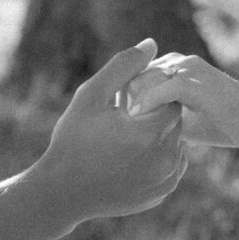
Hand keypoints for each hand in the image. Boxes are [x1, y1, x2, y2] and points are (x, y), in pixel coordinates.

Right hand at [38, 39, 186, 221]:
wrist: (62, 192)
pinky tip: (131, 157)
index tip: (128, 103)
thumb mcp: (91, 97)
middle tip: (127, 120)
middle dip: (155, 116)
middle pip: (175, 122)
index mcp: (150, 133)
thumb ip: (123, 68)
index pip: (171, 101)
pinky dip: (158, 159)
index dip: (152, 97)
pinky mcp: (161, 194)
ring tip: (127, 139)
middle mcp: (164, 159)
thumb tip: (151, 44)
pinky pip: (171, 167)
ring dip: (159, 137)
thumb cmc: (72, 140)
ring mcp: (164, 180)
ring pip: (176, 144)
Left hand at [125, 53, 238, 155]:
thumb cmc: (232, 125)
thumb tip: (138, 132)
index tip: (114, 126)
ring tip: (121, 128)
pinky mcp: (199, 84)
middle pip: (132, 75)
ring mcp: (190, 71)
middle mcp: (181, 63)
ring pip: (142, 79)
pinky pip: (163, 89)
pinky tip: (138, 122)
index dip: (120, 100)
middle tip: (114, 129)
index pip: (134, 77)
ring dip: (129, 103)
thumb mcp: (191, 122)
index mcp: (178, 69)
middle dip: (119, 101)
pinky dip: (147, 104)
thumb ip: (165, 118)